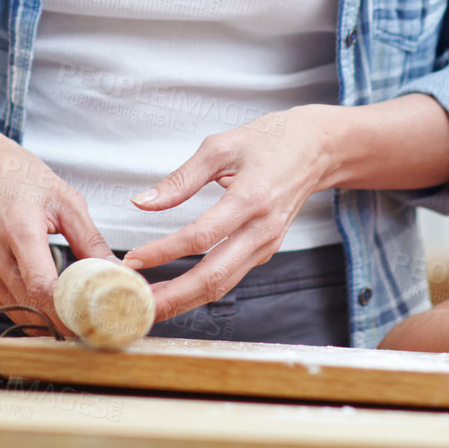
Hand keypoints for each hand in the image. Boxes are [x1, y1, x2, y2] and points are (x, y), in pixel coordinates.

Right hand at [0, 130, 117, 335]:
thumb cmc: (20, 178)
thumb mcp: (64, 199)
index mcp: (19, 231)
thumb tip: (115, 269)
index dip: (68, 307)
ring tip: (81, 321)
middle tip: (96, 328)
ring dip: (48, 320)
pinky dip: (32, 309)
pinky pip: (9, 303)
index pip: (41, 285)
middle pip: (30, 305)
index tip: (95, 316)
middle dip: (63, 321)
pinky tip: (55, 307)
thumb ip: (89, 238)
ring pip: (19, 310)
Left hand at [118, 109, 325, 322]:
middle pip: (213, 276)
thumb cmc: (268, 140)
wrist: (317, 148)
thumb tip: (142, 203)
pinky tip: (173, 291)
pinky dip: (200, 290)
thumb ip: (182, 178)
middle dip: (171, 297)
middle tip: (133, 306)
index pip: (202, 236)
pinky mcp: (265, 250)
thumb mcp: (222, 146)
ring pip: (222, 286)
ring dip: (182, 302)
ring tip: (145, 307)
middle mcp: (262, 228)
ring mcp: (267, 244)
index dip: (164, 251)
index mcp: (252, 197)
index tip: (132, 261)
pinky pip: (230, 278)